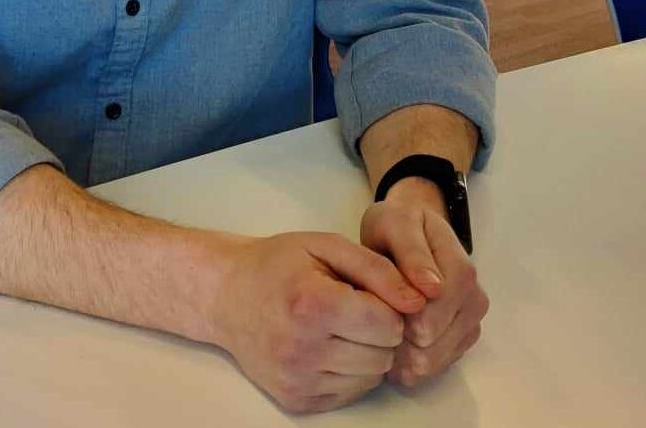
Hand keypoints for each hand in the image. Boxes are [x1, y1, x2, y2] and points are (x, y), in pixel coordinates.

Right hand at [208, 231, 427, 413]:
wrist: (226, 295)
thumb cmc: (278, 264)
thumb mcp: (328, 246)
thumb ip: (379, 270)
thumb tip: (420, 300)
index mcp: (312, 304)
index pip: (387, 322)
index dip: (390, 304)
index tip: (370, 291)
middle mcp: (302, 349)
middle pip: (383, 353)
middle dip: (382, 330)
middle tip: (356, 308)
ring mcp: (296, 379)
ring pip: (372, 377)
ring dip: (369, 352)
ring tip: (343, 326)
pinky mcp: (295, 400)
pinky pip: (351, 393)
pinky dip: (352, 371)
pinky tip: (331, 346)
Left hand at [359, 182, 488, 388]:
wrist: (409, 230)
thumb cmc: (397, 226)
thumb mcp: (395, 224)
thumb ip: (412, 253)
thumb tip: (434, 289)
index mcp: (462, 271)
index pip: (430, 317)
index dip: (396, 318)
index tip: (374, 305)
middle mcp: (474, 300)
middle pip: (431, 346)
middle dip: (395, 337)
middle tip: (373, 316)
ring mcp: (470, 323)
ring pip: (430, 363)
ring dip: (399, 353)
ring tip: (379, 326)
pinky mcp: (461, 342)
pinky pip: (431, 370)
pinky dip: (407, 362)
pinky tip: (392, 339)